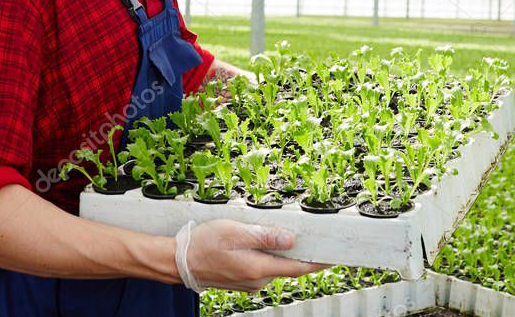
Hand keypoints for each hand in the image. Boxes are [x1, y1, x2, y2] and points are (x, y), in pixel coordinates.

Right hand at [175, 219, 328, 292]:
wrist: (179, 260)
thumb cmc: (203, 244)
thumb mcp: (235, 232)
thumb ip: (265, 235)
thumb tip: (291, 239)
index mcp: (258, 268)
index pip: (298, 267)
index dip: (319, 262)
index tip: (335, 256)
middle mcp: (258, 280)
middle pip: (289, 266)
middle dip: (302, 252)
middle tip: (314, 235)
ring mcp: (250, 282)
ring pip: (276, 266)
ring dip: (282, 253)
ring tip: (284, 233)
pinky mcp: (244, 280)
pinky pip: (264, 267)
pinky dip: (269, 256)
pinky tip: (263, 242)